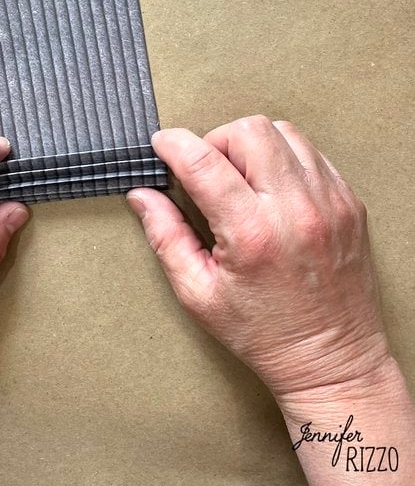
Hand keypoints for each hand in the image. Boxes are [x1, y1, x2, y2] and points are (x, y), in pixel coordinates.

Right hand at [127, 117, 387, 399]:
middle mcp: (296, 209)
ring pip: (282, 131)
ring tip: (241, 179)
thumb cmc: (264, 333)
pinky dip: (283, 158)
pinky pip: (310, 152)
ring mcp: (330, 201)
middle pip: (248, 131)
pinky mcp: (349, 202)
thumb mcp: (198, 293)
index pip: (204, 161)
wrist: (333, 360)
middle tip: (207, 171)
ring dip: (251, 145)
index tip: (161, 145)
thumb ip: (166, 236)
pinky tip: (272, 188)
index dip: (173, 144)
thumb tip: (142, 194)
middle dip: (215, 140)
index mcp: (252, 234)